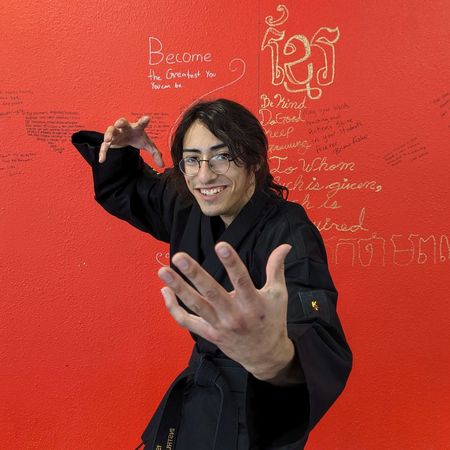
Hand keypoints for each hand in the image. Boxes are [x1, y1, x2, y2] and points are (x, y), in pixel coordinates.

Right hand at [99, 116, 163, 166]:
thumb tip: (162, 165)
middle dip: (120, 122)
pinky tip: (102, 160)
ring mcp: (117, 134)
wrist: (128, 138)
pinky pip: (104, 146)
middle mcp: (125, 128)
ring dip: (108, 134)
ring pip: (110, 130)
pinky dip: (103, 152)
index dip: (144, 121)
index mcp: (136, 127)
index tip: (147, 118)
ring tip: (107, 140)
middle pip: (122, 122)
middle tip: (118, 124)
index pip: (141, 124)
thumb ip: (156, 153)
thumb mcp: (147, 145)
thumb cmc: (138, 138)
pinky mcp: (111, 142)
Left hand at [158, 242, 299, 383]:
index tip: (220, 245)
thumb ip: (277, 268)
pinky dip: (173, 308)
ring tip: (163, 271)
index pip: (241, 280)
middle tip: (179, 257)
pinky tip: (165, 291)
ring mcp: (219, 325)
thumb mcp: (279, 294)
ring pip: (195, 306)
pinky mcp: (209, 334)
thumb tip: (285, 246)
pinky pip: (187, 322)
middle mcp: (234, 315)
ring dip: (178, 288)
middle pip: (211, 292)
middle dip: (194, 274)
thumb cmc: (273, 321)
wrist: (266, 357)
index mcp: (253, 303)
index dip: (231, 263)